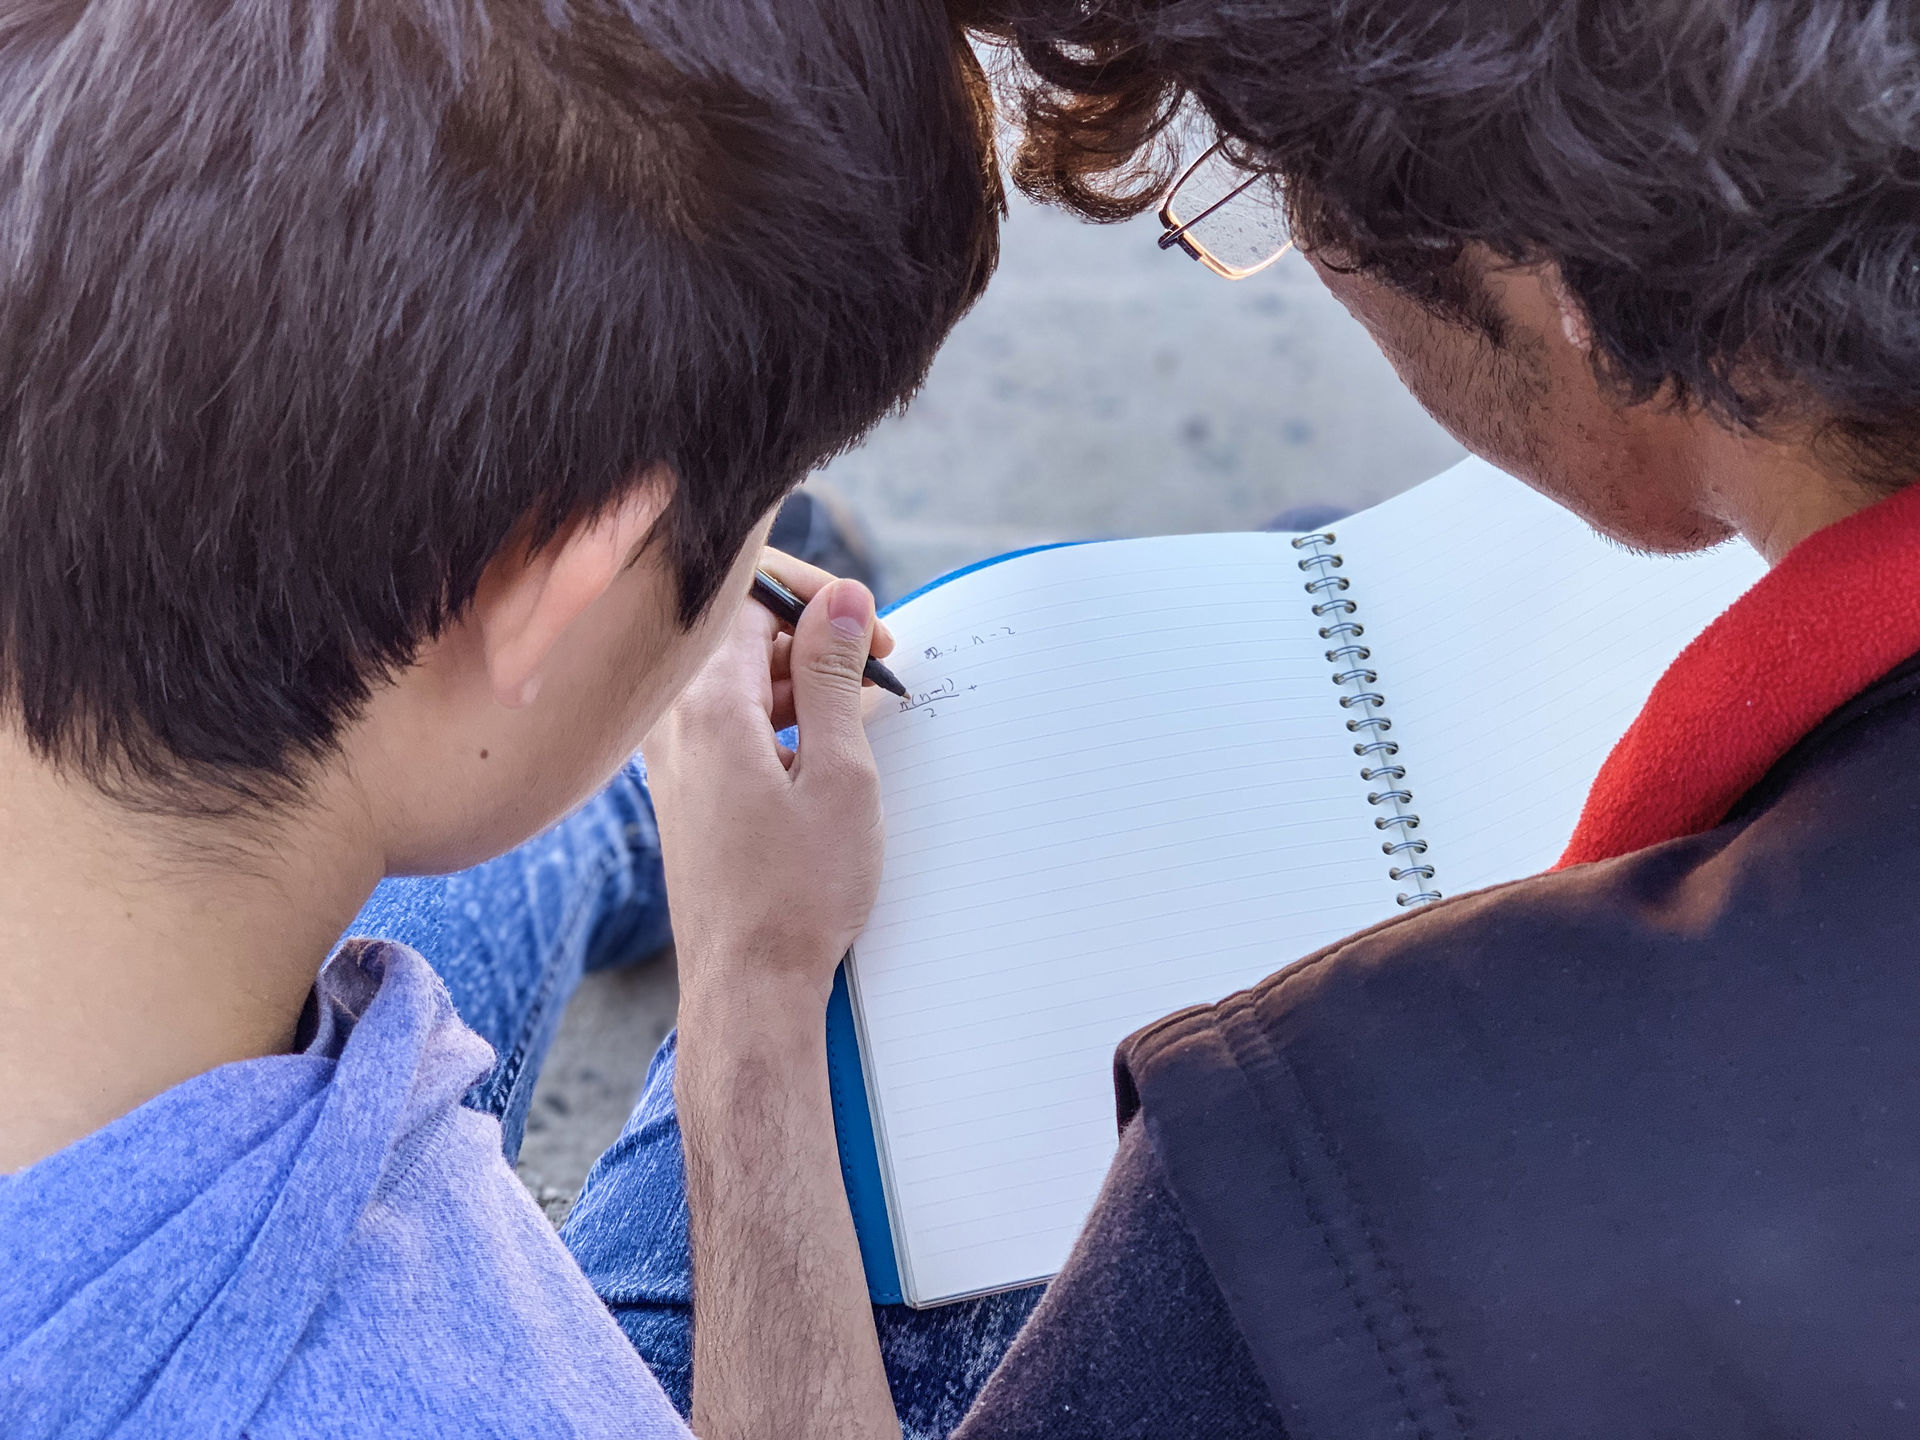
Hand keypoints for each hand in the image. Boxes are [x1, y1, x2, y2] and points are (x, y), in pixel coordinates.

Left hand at [643, 550, 889, 1012]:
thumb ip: (836, 675)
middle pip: (740, 633)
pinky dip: (781, 721)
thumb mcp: (840, 774)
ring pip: (736, 679)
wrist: (747, 987)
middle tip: (877, 672)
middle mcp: (675, 724)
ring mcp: (673, 759)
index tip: (866, 628)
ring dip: (802, 682)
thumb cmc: (797, 894)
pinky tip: (825, 755)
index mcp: (708, 707)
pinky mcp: (685, 791)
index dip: (814, 596)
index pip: (747, 595)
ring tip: (860, 721)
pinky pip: (730, 724)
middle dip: (814, 637)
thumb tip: (843, 597)